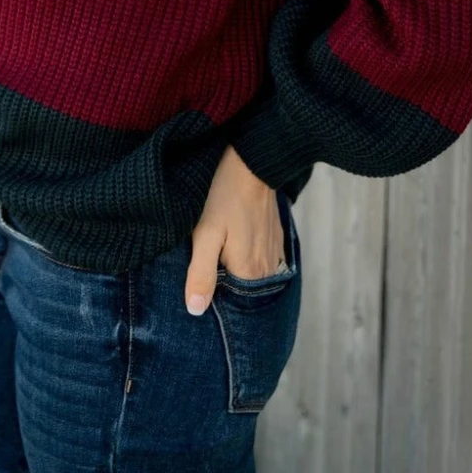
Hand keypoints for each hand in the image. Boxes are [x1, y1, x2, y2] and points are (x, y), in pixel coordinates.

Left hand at [184, 145, 284, 316]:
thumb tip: (195, 310)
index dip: (211, 291)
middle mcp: (267, 268)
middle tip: (206, 257)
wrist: (251, 162)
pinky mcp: (275, 237)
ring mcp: (274, 252)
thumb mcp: (204, 234)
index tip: (198, 275)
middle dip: (223, 281)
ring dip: (236, 267)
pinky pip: (261, 258)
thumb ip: (201, 273)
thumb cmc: (223, 197)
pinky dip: (248, 255)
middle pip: (241, 288)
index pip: (228, 300)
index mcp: (249, 272)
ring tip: (219, 249)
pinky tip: (234, 239)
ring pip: (252, 273)